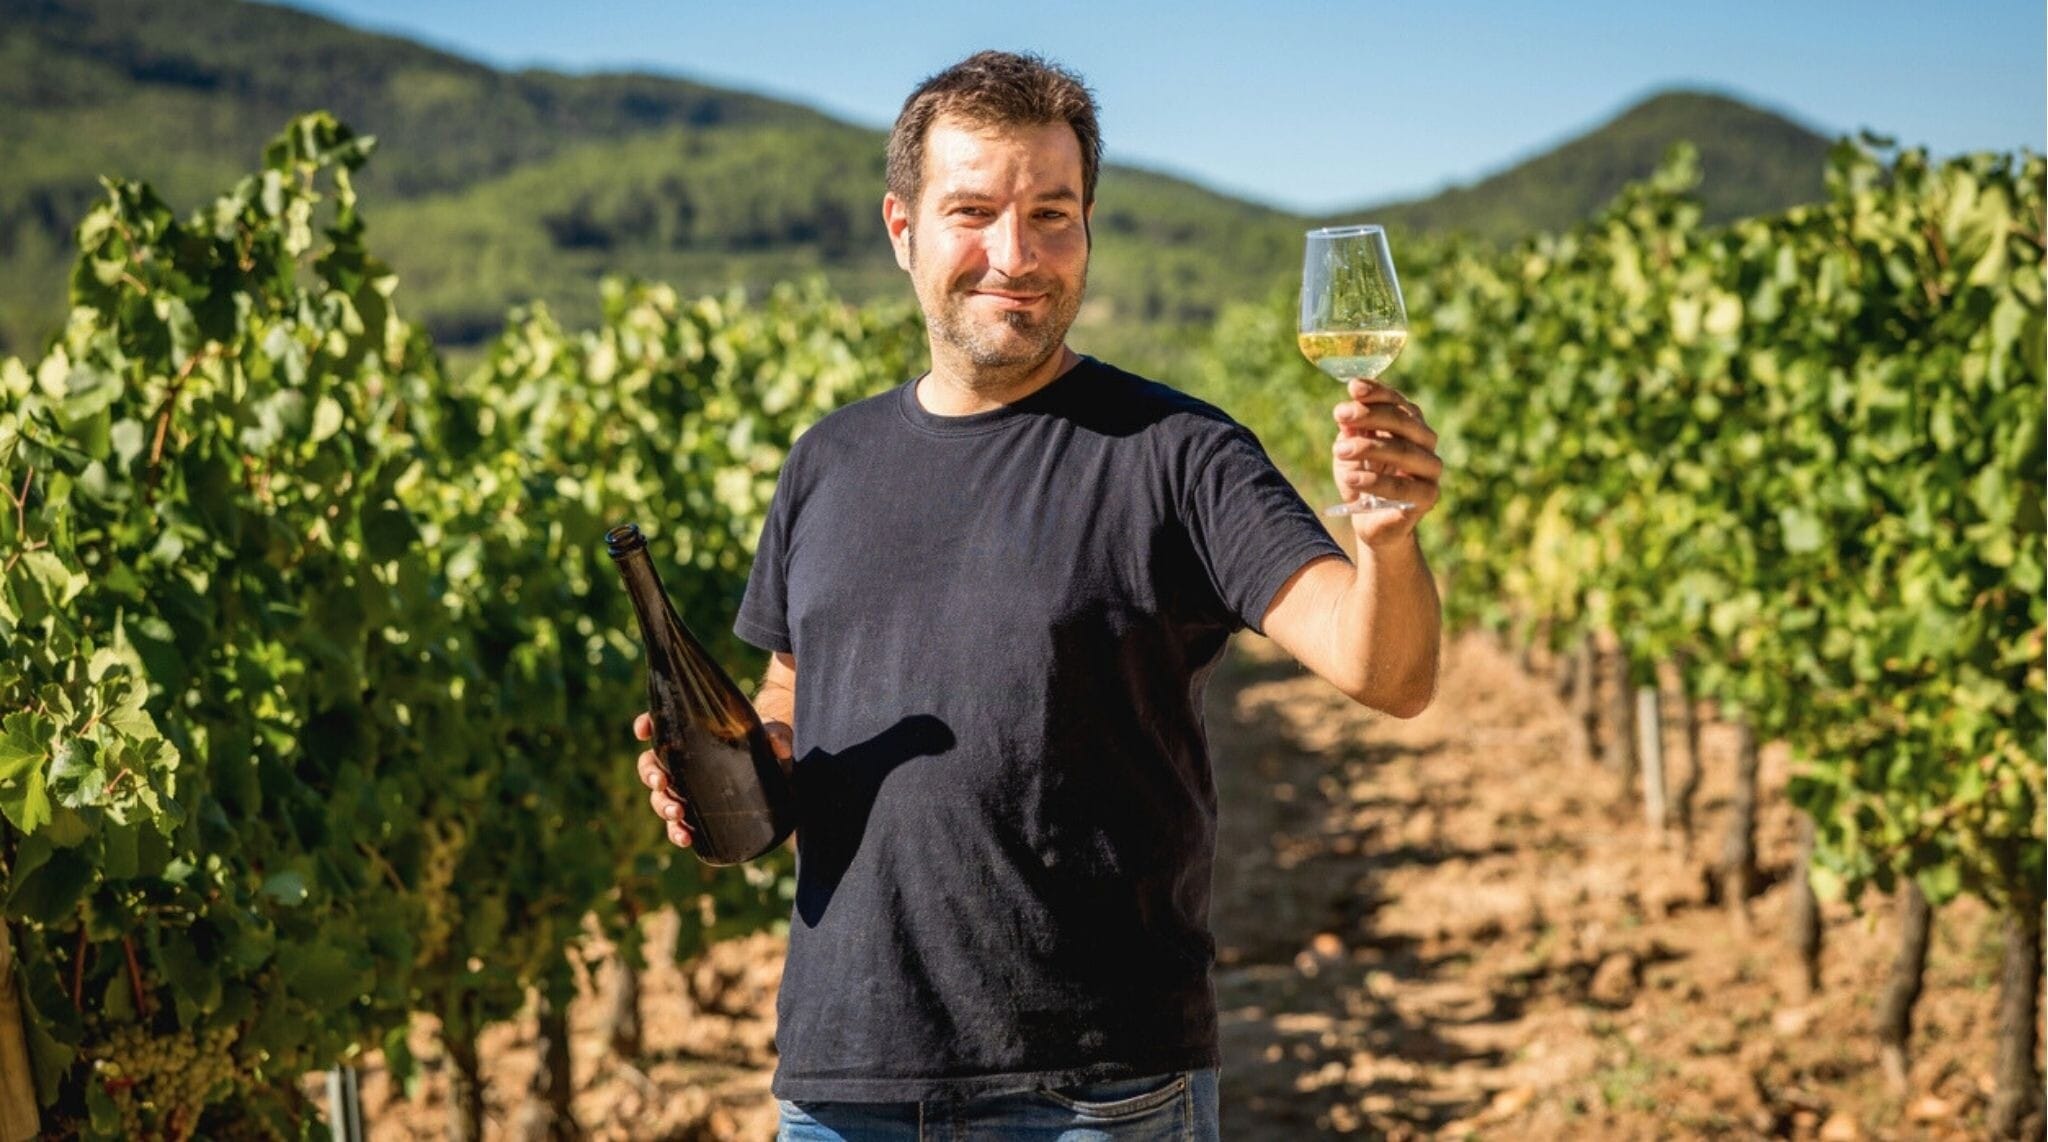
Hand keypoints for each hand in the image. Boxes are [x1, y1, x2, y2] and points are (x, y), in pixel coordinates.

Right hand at [634, 712, 795, 848]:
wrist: (776, 767)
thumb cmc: (767, 741)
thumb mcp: (775, 733)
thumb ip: (777, 736)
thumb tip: (781, 748)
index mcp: (692, 733)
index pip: (661, 725)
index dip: (646, 725)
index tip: (643, 730)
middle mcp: (683, 760)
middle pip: (651, 764)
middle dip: (650, 774)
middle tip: (662, 782)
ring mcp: (687, 787)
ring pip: (660, 796)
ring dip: (662, 805)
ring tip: (677, 814)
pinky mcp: (698, 810)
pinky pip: (678, 823)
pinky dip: (677, 831)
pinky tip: (685, 838)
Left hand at [1332, 377, 1441, 549]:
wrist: (1371, 523)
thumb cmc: (1362, 479)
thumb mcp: (1349, 450)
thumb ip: (1350, 431)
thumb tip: (1345, 413)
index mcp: (1410, 424)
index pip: (1396, 401)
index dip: (1376, 392)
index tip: (1353, 387)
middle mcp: (1425, 442)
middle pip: (1402, 421)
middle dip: (1369, 415)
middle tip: (1340, 415)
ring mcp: (1430, 469)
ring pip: (1403, 450)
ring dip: (1368, 447)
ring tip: (1338, 451)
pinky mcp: (1428, 496)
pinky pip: (1402, 486)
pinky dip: (1374, 481)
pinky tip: (1351, 477)